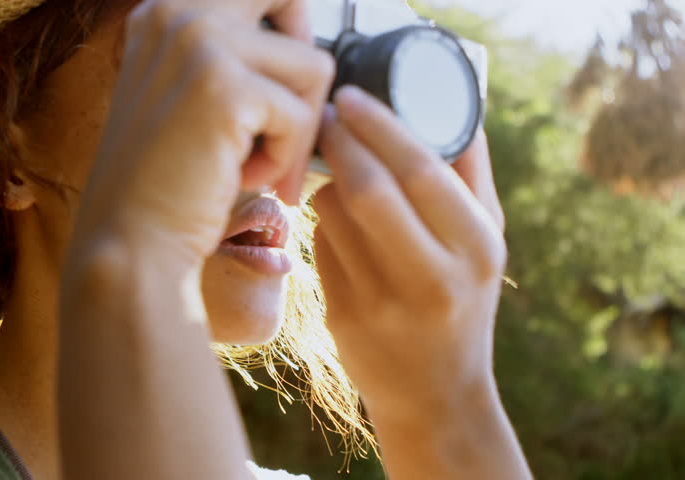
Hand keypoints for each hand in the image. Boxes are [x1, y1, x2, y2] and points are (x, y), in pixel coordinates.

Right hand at [75, 0, 333, 265]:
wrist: (130, 242)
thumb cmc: (165, 183)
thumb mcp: (186, 97)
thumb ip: (228, 56)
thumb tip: (304, 44)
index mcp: (162, 11)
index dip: (289, 30)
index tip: (279, 89)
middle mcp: (175, 12)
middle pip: (291, 5)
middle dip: (305, 70)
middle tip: (286, 123)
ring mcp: (197, 43)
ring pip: (312, 67)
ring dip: (295, 129)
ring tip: (252, 166)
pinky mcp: (223, 87)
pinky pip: (301, 116)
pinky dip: (285, 159)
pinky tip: (244, 180)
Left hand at [313, 85, 506, 418]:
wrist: (435, 395)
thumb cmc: (463, 302)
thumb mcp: (486, 244)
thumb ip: (471, 177)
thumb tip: (452, 100)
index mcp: (476, 250)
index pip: (420, 171)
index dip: (378, 127)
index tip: (351, 96)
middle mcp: (433, 278)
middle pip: (368, 189)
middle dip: (340, 142)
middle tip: (326, 115)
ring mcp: (382, 303)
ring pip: (333, 214)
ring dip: (327, 180)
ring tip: (337, 170)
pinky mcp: (342, 319)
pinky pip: (319, 246)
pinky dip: (321, 221)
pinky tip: (335, 220)